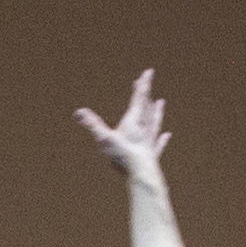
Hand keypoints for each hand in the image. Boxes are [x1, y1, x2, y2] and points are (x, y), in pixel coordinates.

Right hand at [74, 67, 169, 185]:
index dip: (143, 84)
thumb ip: (92, 125)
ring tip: (161, 102)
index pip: (139, 98)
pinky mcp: (153, 155)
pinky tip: (167, 135)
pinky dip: (162, 138)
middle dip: (146, 94)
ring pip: (154, 122)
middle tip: (146, 83)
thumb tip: (78, 112)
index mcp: (133, 121)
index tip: (149, 72)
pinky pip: (159, 143)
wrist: (141, 174)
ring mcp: (150, 141)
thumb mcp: (104, 139)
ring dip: (157, 111)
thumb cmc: (123, 156)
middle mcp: (144, 128)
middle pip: (146, 107)